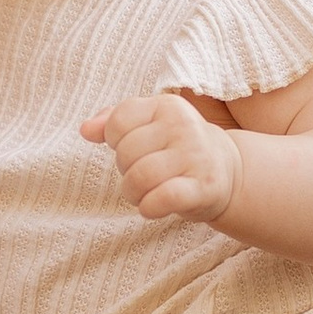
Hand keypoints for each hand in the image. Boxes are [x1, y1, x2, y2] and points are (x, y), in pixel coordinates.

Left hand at [83, 91, 238, 223]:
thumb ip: (114, 122)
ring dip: (134, 193)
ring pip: (140, 178)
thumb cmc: (178, 148)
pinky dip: (149, 207)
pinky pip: (163, 198)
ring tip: (144, 194)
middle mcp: (184, 126)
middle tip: (141, 176)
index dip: (116, 142)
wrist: (227, 170)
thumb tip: (85, 130)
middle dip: (125, 171)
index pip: (118, 123)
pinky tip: (153, 207)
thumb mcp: (150, 126)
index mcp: (167, 106)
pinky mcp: (204, 187)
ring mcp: (196, 156)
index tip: (135, 150)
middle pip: (126, 153)